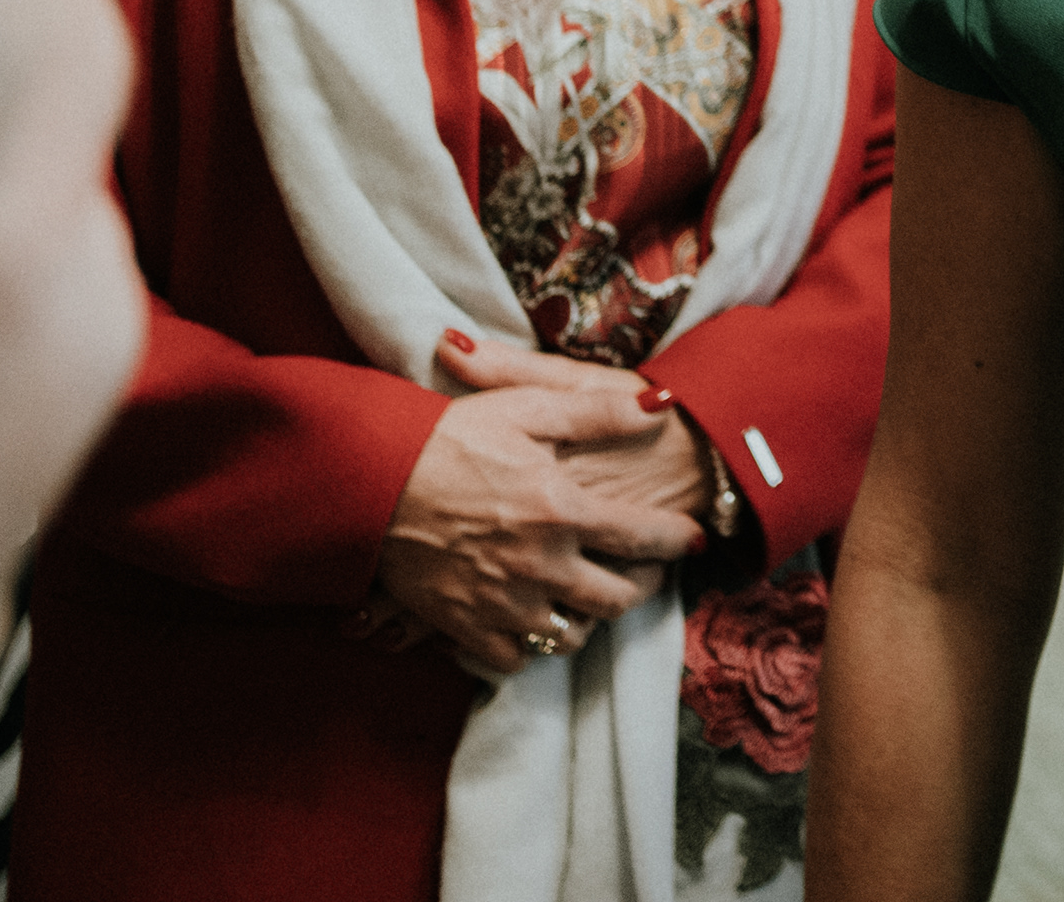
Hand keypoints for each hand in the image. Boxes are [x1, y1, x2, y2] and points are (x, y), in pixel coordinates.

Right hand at [371, 345, 703, 676]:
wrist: (368, 481)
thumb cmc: (447, 437)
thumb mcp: (526, 408)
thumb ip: (599, 411)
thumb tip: (663, 404)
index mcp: (562, 509)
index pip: (645, 537)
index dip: (678, 539)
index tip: (695, 539)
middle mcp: (541, 565)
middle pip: (618, 597)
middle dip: (643, 585)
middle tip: (647, 570)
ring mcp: (504, 604)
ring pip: (573, 634)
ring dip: (591, 617)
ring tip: (593, 594)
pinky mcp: (466, 629)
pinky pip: (518, 658)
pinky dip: (533, 644)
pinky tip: (536, 617)